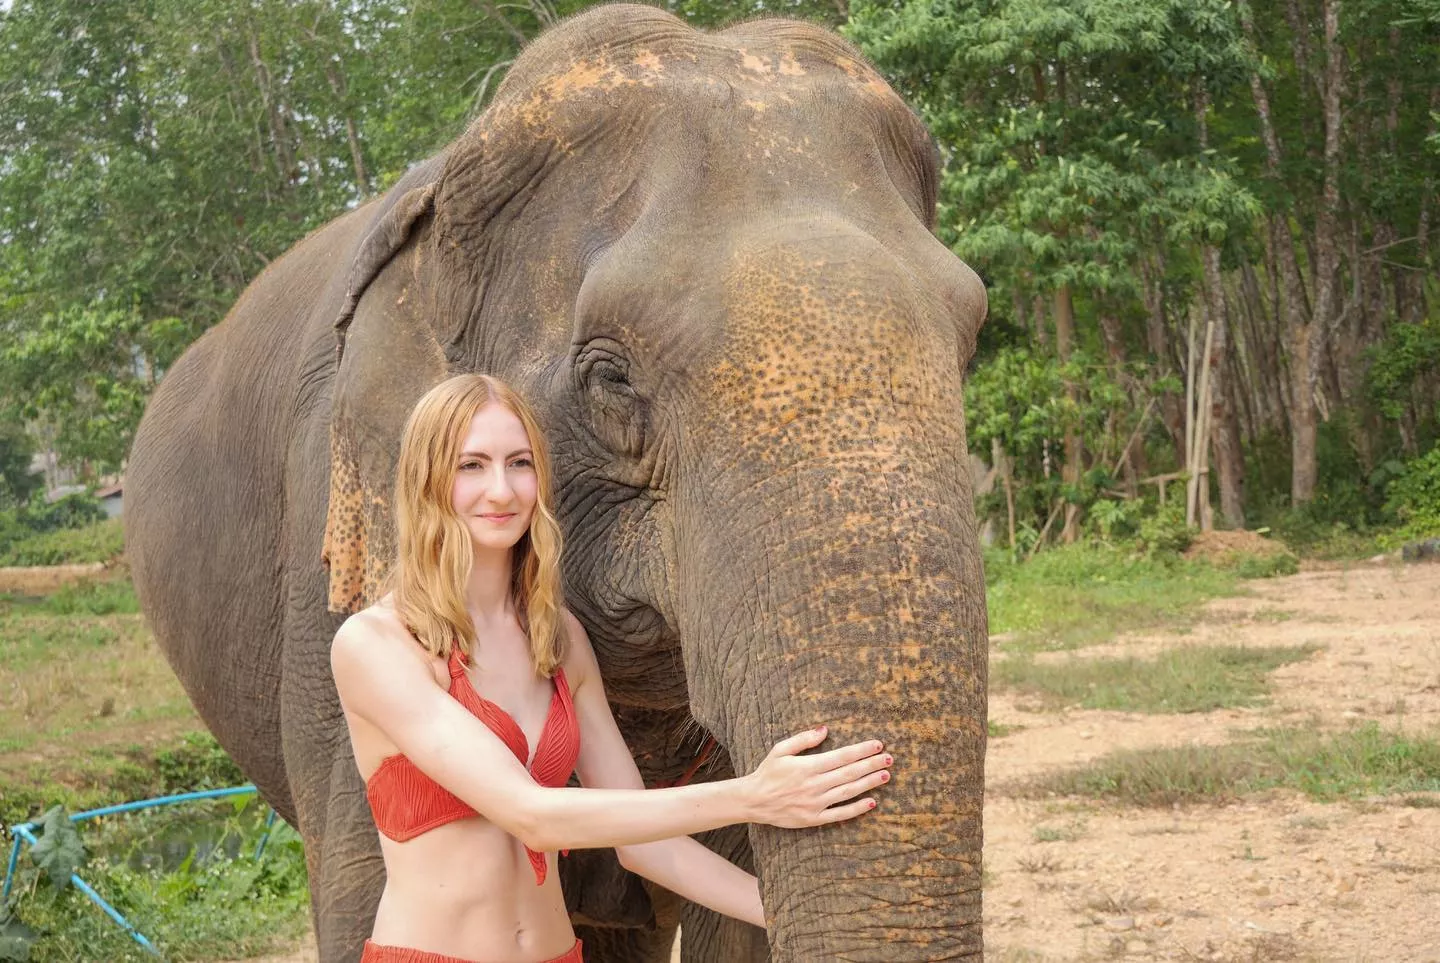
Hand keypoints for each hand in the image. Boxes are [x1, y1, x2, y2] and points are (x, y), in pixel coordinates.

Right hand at [743, 726, 890, 828]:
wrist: (752, 800)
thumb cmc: (767, 772)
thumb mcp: (781, 750)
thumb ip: (804, 740)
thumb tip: (825, 729)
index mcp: (808, 766)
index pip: (841, 756)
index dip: (861, 750)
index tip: (878, 745)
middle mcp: (814, 785)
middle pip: (849, 773)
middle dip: (871, 764)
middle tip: (889, 758)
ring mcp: (815, 803)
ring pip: (848, 792)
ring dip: (868, 783)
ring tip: (885, 775)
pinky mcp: (813, 819)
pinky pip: (839, 814)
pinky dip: (856, 809)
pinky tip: (871, 802)